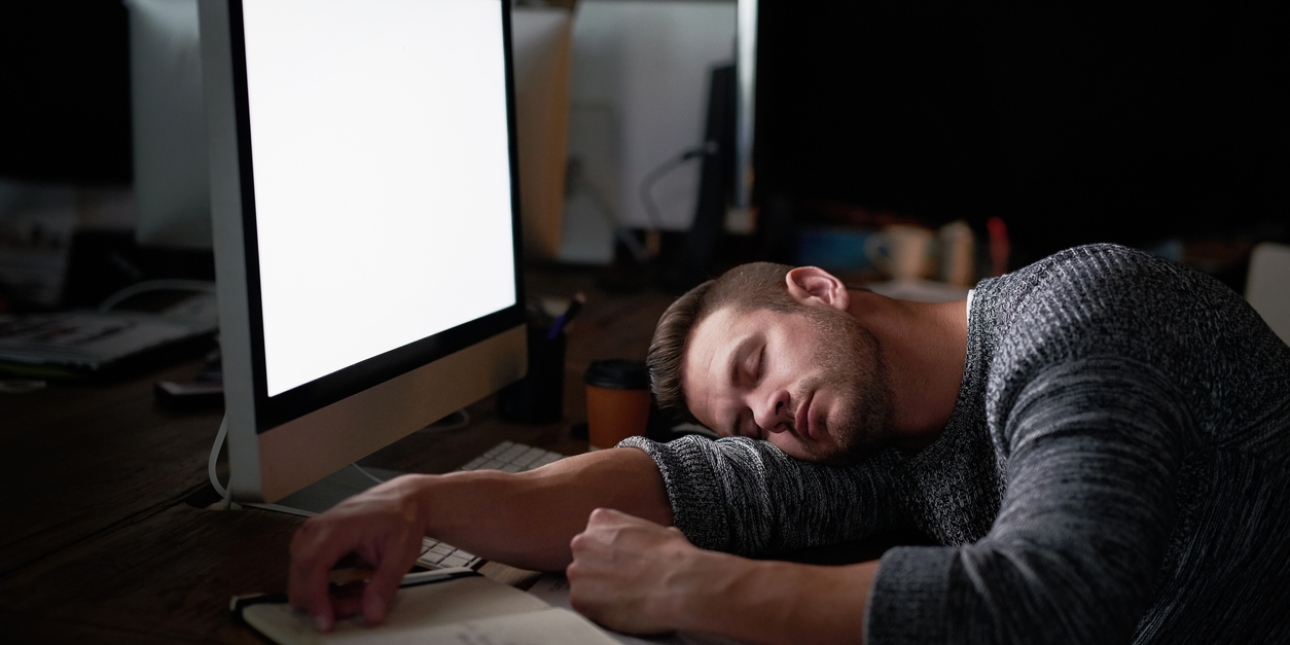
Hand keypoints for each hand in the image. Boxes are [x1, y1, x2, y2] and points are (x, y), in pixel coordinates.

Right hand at [287, 475, 429, 630]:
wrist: (404, 499)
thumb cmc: (402, 517)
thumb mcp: (401, 552)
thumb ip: (384, 584)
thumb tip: (372, 613)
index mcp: (338, 526)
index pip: (312, 565)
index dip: (315, 597)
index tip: (326, 620)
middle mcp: (318, 528)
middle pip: (301, 574)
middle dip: (323, 599)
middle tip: (356, 605)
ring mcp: (314, 533)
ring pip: (302, 575)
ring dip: (325, 593)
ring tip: (359, 593)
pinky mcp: (316, 540)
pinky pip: (309, 570)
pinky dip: (325, 585)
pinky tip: (350, 586)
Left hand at [566, 508, 712, 634]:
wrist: (677, 586)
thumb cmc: (673, 558)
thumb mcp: (658, 530)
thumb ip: (640, 534)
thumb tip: (651, 542)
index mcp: (601, 520)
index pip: (596, 535)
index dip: (611, 552)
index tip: (623, 562)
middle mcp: (583, 542)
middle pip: (585, 558)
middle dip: (600, 569)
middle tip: (623, 581)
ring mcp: (578, 571)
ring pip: (583, 583)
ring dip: (598, 590)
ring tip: (624, 597)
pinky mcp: (579, 599)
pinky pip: (585, 605)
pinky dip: (599, 610)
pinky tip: (620, 608)